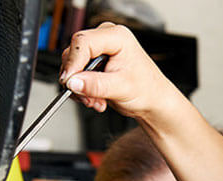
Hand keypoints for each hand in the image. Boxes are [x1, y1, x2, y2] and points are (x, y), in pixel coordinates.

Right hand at [59, 22, 176, 116]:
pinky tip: (96, 98)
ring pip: (73, 65)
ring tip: (97, 101)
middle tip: (88, 97)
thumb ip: (96, 85)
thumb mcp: (121, 88)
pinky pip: (76, 74)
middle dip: (78, 79)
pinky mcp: (94, 64)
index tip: (69, 81)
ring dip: (80, 88)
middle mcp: (106, 39)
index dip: (73, 62)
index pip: (83, 42)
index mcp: (117, 36)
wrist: (152, 100)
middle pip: (74, 53)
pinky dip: (82, 89)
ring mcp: (99, 51)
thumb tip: (73, 82)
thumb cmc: (147, 89)